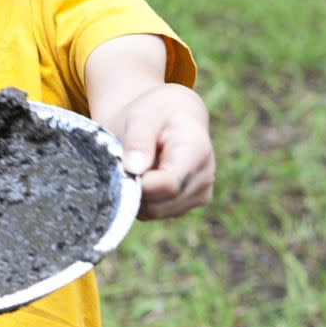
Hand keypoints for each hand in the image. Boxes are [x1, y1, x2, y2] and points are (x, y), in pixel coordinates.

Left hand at [117, 84, 214, 219]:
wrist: (172, 118)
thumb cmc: (155, 113)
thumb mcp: (143, 115)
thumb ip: (138, 139)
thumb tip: (133, 169)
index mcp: (197, 150)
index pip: (168, 184)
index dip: (139, 183)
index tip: (121, 166)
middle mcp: (205, 176)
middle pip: (159, 203)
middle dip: (134, 188)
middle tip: (123, 162)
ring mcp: (200, 193)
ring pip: (155, 212)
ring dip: (136, 195)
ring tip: (135, 166)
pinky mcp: (189, 204)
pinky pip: (155, 213)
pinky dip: (141, 200)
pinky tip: (142, 176)